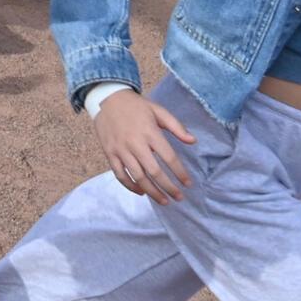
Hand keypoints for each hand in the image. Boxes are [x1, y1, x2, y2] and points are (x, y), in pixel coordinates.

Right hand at [91, 88, 196, 203]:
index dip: (180, 173)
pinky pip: (120, 175)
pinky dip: (131, 186)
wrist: (107, 99)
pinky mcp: (110, 153)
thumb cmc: (136, 106)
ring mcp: (121, 150)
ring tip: (164, 201)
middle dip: (168, 187)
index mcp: (150, 132)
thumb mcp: (158, 111)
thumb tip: (193, 141)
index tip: (188, 184)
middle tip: (179, 198)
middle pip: (154, 172)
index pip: (169, 157)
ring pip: (138, 177)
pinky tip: (142, 192)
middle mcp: (135, 143)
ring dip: (152, 192)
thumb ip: (176, 126)